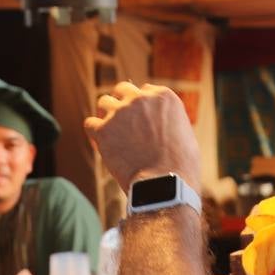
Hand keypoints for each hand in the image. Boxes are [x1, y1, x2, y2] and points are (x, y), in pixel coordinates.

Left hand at [84, 82, 201, 191]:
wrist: (165, 185)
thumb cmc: (180, 167)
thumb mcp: (185, 133)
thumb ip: (169, 121)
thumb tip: (159, 124)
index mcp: (163, 96)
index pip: (145, 91)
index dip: (142, 107)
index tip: (141, 121)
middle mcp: (141, 99)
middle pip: (123, 90)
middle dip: (122, 103)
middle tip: (122, 122)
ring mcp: (120, 112)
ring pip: (104, 102)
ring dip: (106, 115)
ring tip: (111, 134)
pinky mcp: (104, 130)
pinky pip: (90, 123)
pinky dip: (94, 133)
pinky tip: (101, 144)